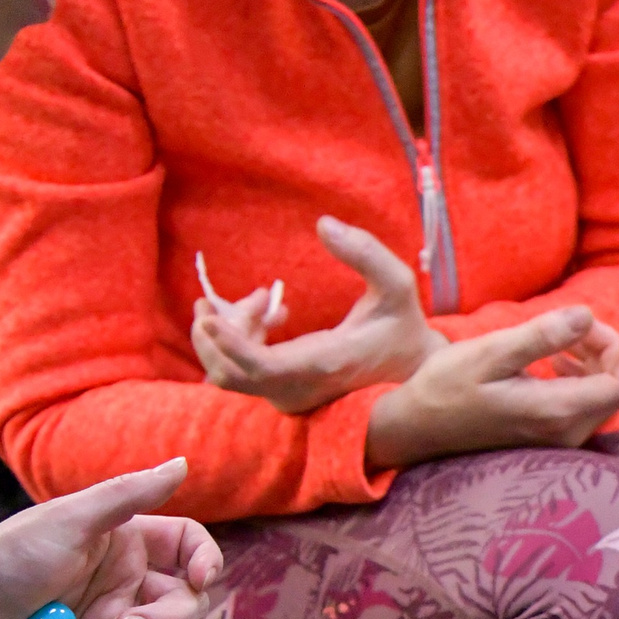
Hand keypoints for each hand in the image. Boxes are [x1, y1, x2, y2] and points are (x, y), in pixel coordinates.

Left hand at [191, 219, 443, 415]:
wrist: (410, 372)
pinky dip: (241, 341)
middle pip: (228, 372)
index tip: (208, 318)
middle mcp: (296, 388)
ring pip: (228, 372)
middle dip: (218, 330)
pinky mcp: (280, 392)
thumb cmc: (402, 328)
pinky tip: (271, 316)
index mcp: (321, 365)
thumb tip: (324, 224)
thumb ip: (366, 252)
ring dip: (229, 332)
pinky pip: (241, 371)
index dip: (230, 344)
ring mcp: (286, 394)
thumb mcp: (397, 285)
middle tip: (240, 295)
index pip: (261, 367)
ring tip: (260, 299)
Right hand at [363, 307, 618, 471]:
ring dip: (595, 360)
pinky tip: (555, 359)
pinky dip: (581, 376)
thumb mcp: (490, 352)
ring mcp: (556, 440)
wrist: (414, 429)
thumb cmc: (445, 388)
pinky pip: (583, 404)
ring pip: (602, 396)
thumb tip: (586, 314)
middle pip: (617, 388)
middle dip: (610, 348)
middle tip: (577, 322)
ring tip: (565, 336)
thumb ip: (541, 335)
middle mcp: (564, 433)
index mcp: (556, 412)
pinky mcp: (546, 437)